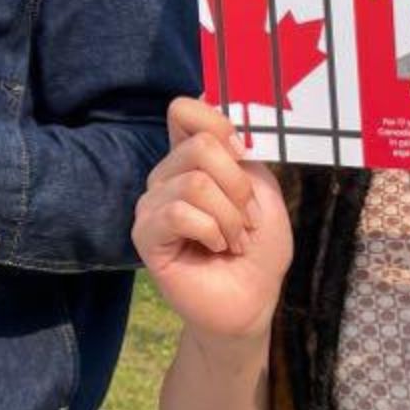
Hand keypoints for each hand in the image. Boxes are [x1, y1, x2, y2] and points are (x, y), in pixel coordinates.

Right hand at [134, 98, 290, 342]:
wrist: (251, 300)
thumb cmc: (258, 248)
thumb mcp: (263, 193)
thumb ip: (240, 157)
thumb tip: (213, 122)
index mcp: (192, 158)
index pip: (184, 109)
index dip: (218, 124)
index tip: (242, 156)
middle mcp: (167, 175)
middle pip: (201, 145)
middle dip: (238, 186)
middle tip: (246, 219)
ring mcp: (152, 204)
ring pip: (195, 183)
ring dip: (229, 217)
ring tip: (233, 241)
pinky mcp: (145, 235)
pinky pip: (179, 213)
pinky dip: (211, 231)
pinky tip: (215, 248)